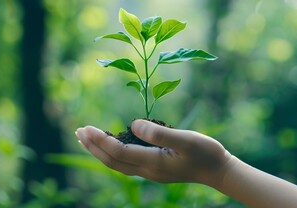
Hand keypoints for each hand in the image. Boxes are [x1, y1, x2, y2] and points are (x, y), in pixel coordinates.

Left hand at [75, 119, 232, 186]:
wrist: (217, 170)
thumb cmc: (205, 153)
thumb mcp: (186, 140)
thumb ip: (160, 134)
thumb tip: (133, 124)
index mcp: (153, 162)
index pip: (119, 153)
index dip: (101, 141)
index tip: (86, 128)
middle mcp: (147, 170)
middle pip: (112, 162)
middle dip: (93, 147)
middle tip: (78, 132)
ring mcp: (150, 171)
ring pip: (117, 164)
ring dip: (100, 151)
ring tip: (86, 139)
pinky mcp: (154, 168)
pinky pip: (126, 163)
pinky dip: (112, 153)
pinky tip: (111, 145)